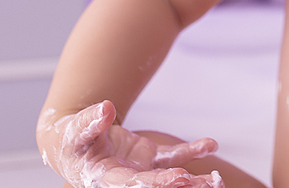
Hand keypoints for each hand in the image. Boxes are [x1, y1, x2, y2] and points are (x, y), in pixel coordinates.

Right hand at [40, 101, 223, 187]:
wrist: (77, 140)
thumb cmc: (73, 138)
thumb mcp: (75, 130)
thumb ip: (90, 122)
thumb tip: (106, 109)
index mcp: (104, 179)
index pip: (131, 185)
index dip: (154, 183)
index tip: (178, 177)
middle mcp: (126, 180)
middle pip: (155, 185)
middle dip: (178, 185)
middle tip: (203, 183)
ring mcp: (141, 171)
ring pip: (169, 176)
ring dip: (193, 180)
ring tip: (215, 180)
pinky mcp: (150, 159)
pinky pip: (173, 156)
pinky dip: (192, 152)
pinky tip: (210, 145)